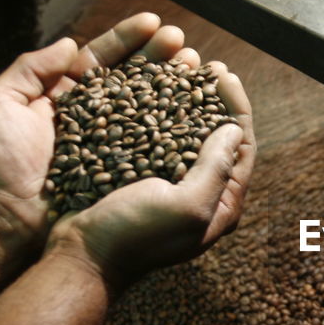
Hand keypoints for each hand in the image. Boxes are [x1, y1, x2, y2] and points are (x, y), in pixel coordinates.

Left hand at [0, 13, 194, 241]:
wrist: (4, 217)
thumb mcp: (0, 102)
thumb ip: (31, 68)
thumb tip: (70, 44)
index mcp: (64, 96)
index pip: (100, 59)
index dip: (127, 39)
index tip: (153, 22)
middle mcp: (91, 117)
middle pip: (132, 79)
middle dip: (159, 57)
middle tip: (184, 43)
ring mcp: (110, 144)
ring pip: (147, 108)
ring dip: (173, 86)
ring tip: (197, 68)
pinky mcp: (122, 171)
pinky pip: (150, 145)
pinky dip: (172, 127)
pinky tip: (194, 111)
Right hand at [46, 62, 255, 288]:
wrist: (82, 258)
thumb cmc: (136, 236)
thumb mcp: (187, 205)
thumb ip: (215, 169)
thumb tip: (234, 130)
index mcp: (221, 206)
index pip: (241, 148)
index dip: (237, 108)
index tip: (224, 75)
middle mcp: (200, 195)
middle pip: (217, 138)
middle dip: (215, 100)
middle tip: (208, 66)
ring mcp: (169, 186)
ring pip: (186, 133)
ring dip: (185, 100)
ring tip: (181, 69)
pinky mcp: (140, 178)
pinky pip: (155, 139)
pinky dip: (155, 113)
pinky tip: (149, 88)